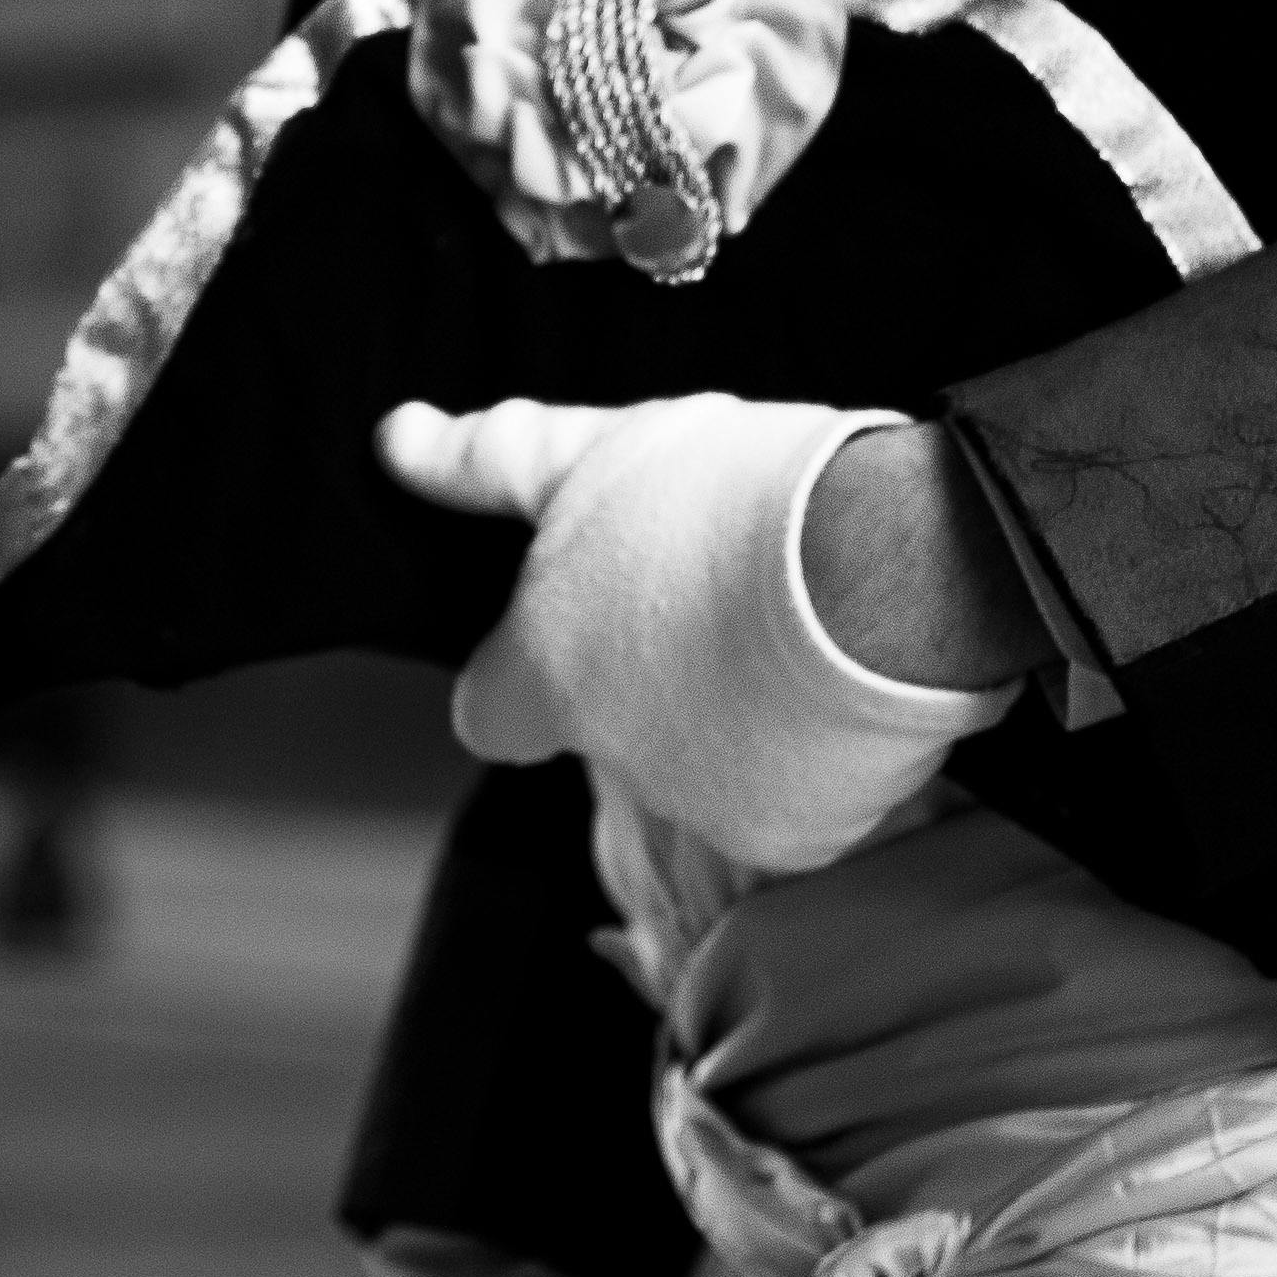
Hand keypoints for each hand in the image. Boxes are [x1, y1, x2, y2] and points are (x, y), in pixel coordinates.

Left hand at [381, 393, 1014, 875]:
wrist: (882, 571)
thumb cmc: (728, 495)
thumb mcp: (596, 448)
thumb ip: (488, 460)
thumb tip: (395, 437)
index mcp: (541, 678)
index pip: (490, 712)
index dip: (526, 665)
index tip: (584, 617)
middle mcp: (609, 763)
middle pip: (617, 727)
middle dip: (656, 671)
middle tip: (719, 586)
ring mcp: (702, 807)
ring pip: (713, 760)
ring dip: (742, 708)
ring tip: (798, 617)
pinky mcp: (791, 838)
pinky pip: (797, 795)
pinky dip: (818, 750)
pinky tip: (843, 674)